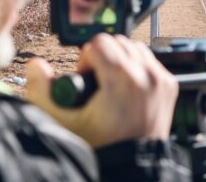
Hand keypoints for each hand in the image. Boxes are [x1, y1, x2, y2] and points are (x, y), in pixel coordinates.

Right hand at [26, 34, 177, 147]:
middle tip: (97, 84)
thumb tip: (36, 64)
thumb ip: (42, 91)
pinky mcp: (169, 84)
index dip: (86, 60)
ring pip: (134, 48)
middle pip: (117, 42)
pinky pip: (149, 61)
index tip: (86, 80)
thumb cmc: (101, 145)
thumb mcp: (63, 121)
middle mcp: (147, 76)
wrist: (132, 163)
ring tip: (111, 85)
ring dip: (119, 60)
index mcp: (124, 79)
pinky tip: (126, 89)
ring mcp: (161, 80)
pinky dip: (136, 68)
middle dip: (102, 58)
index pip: (100, 42)